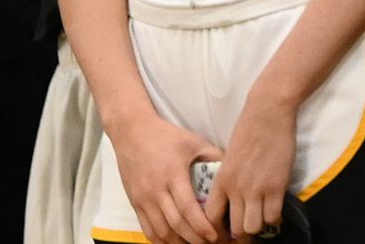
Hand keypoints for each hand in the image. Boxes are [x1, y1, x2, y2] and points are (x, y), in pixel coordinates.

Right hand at [108, 114, 224, 243]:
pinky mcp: (135, 203)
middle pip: (175, 224)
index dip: (201, 226)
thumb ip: (214, 156)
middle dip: (194, 239)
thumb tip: (232, 172)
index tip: (216, 236)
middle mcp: (156, 190)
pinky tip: (174, 242)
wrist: (132, 132)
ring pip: (160, 231)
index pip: (188, 208)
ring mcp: (143, 199)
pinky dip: (160, 240)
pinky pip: (147, 228)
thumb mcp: (194, 142)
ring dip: (178, 243)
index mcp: (173, 175)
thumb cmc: (166, 136)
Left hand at [205, 89, 295, 241]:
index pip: (210, 218)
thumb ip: (229, 179)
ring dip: (257, 227)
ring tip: (261, 220)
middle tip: (246, 233)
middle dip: (240, 235)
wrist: (267, 113)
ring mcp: (256, 189)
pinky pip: (273, 216)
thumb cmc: (248, 130)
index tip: (224, 233)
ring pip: (252, 226)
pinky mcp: (276, 186)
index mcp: (221, 181)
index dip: (217, 231)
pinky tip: (275, 212)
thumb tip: (232, 198)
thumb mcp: (229, 157)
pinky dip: (274, 219)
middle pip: (234, 228)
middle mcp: (236, 189)